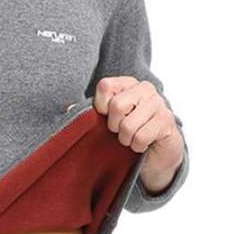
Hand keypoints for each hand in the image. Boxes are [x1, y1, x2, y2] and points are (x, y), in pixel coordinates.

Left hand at [92, 76, 184, 192]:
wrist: (158, 150)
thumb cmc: (129, 130)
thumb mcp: (108, 119)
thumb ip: (89, 112)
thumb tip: (67, 108)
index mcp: (127, 83)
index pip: (104, 86)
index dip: (100, 106)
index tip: (106, 116)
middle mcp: (145, 89)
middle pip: (116, 106)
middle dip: (114, 126)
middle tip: (120, 131)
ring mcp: (159, 104)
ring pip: (128, 125)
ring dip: (126, 139)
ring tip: (131, 138)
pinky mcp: (167, 122)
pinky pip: (141, 137)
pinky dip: (137, 146)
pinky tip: (142, 143)